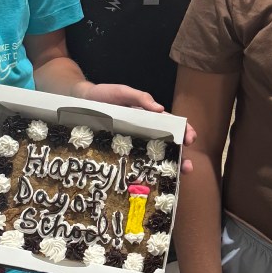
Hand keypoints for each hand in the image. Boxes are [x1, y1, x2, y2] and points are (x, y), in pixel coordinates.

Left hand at [75, 82, 196, 171]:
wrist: (81, 102)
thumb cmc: (104, 95)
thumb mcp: (124, 93)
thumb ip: (141, 98)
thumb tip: (160, 109)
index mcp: (149, 117)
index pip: (171, 124)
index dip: (184, 131)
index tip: (190, 138)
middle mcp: (144, 132)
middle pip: (168, 145)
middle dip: (181, 155)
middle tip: (189, 165)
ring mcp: (132, 143)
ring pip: (154, 156)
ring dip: (168, 166)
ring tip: (179, 175)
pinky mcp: (120, 151)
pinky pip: (134, 161)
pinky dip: (145, 171)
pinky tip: (152, 179)